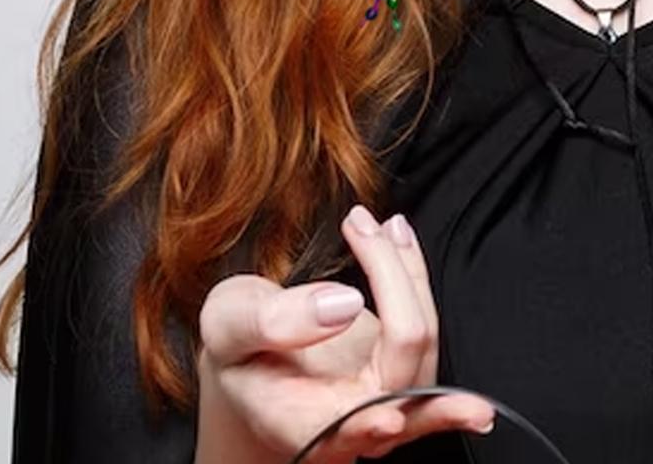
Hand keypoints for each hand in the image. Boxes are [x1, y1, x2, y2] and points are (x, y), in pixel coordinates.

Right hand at [194, 206, 493, 463]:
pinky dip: (413, 273)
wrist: (256, 355)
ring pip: (423, 338)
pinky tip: (394, 233)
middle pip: (404, 360)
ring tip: (377, 223)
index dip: (369, 426)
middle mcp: (356, 420)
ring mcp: (388, 396)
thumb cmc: (239, 347)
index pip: (348, 428)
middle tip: (360, 224)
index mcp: (304, 425)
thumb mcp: (228, 326)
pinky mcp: (405, 366)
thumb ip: (271, 322)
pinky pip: (424, 320)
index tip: (389, 421)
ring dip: (406, 270)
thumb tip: (344, 304)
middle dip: (394, 282)